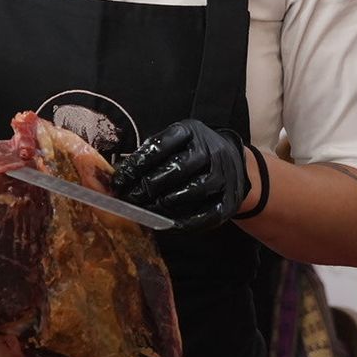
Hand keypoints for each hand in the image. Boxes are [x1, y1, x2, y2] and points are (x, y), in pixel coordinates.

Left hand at [113, 119, 249, 231]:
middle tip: (130, 197)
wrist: (236, 164)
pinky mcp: (229, 200)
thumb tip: (122, 173)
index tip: (120, 178)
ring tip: (145, 209)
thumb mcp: (176, 141)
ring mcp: (223, 175)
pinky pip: (207, 213)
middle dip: (149, 185)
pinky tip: (167, 224)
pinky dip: (186, 221)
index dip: (138, 163)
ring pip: (193, 190)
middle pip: (177, 168)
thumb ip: (152, 153)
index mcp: (191, 132)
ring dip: (165, 203)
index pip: (161, 145)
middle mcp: (210, 150)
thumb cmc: (193, 153)